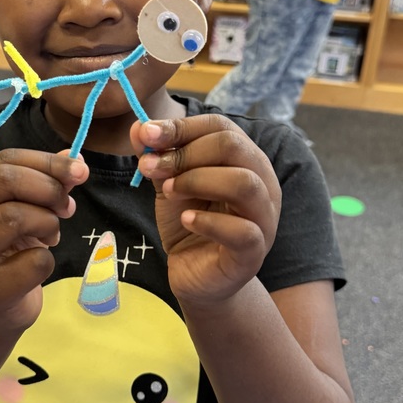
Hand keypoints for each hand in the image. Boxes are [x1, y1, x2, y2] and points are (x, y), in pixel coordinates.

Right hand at [0, 149, 88, 339]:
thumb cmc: (10, 253)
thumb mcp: (22, 212)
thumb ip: (45, 183)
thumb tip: (76, 159)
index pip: (2, 161)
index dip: (46, 161)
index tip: (79, 170)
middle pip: (3, 181)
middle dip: (47, 187)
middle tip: (66, 206)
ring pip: (14, 217)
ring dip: (48, 222)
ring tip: (50, 236)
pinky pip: (33, 261)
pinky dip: (47, 260)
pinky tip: (38, 266)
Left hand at [132, 116, 280, 307]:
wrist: (196, 276)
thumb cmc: (190, 223)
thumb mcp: (169, 184)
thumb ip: (158, 157)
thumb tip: (139, 127)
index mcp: (245, 160)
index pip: (221, 127)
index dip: (181, 127)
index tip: (146, 135)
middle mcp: (263, 183)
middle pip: (233, 147)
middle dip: (184, 153)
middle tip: (150, 168)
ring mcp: (263, 218)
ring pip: (243, 183)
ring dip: (197, 180)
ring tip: (168, 191)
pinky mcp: (254, 252)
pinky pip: (242, 231)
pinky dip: (209, 222)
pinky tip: (186, 220)